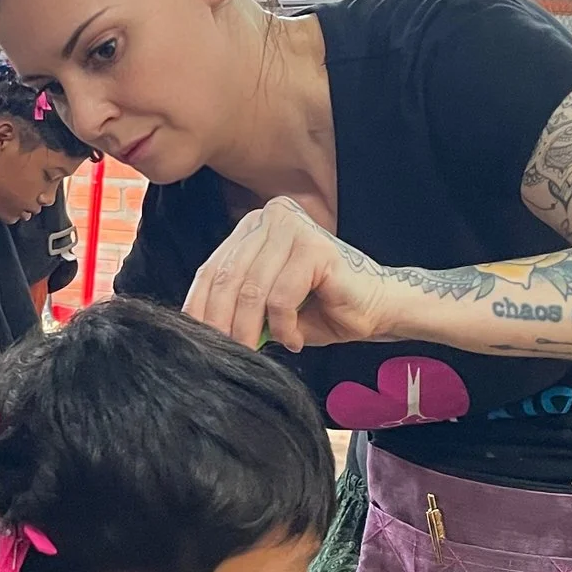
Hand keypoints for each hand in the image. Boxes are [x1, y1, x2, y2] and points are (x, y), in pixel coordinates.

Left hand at [183, 196, 388, 351]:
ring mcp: (293, 228)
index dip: (199, 308)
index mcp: (252, 227)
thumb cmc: (320, 309)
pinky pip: (281, 297)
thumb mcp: (264, 307)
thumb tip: (197, 331)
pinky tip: (295, 338)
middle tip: (226, 353)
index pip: (212, 269)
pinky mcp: (315, 247)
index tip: (195, 341)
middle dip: (222, 323)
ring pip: (252, 290)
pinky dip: (284, 326)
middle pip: (228, 279)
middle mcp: (270, 218)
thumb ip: (233, 305)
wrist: (376, 309)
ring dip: (251, 329)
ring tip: (261, 349)